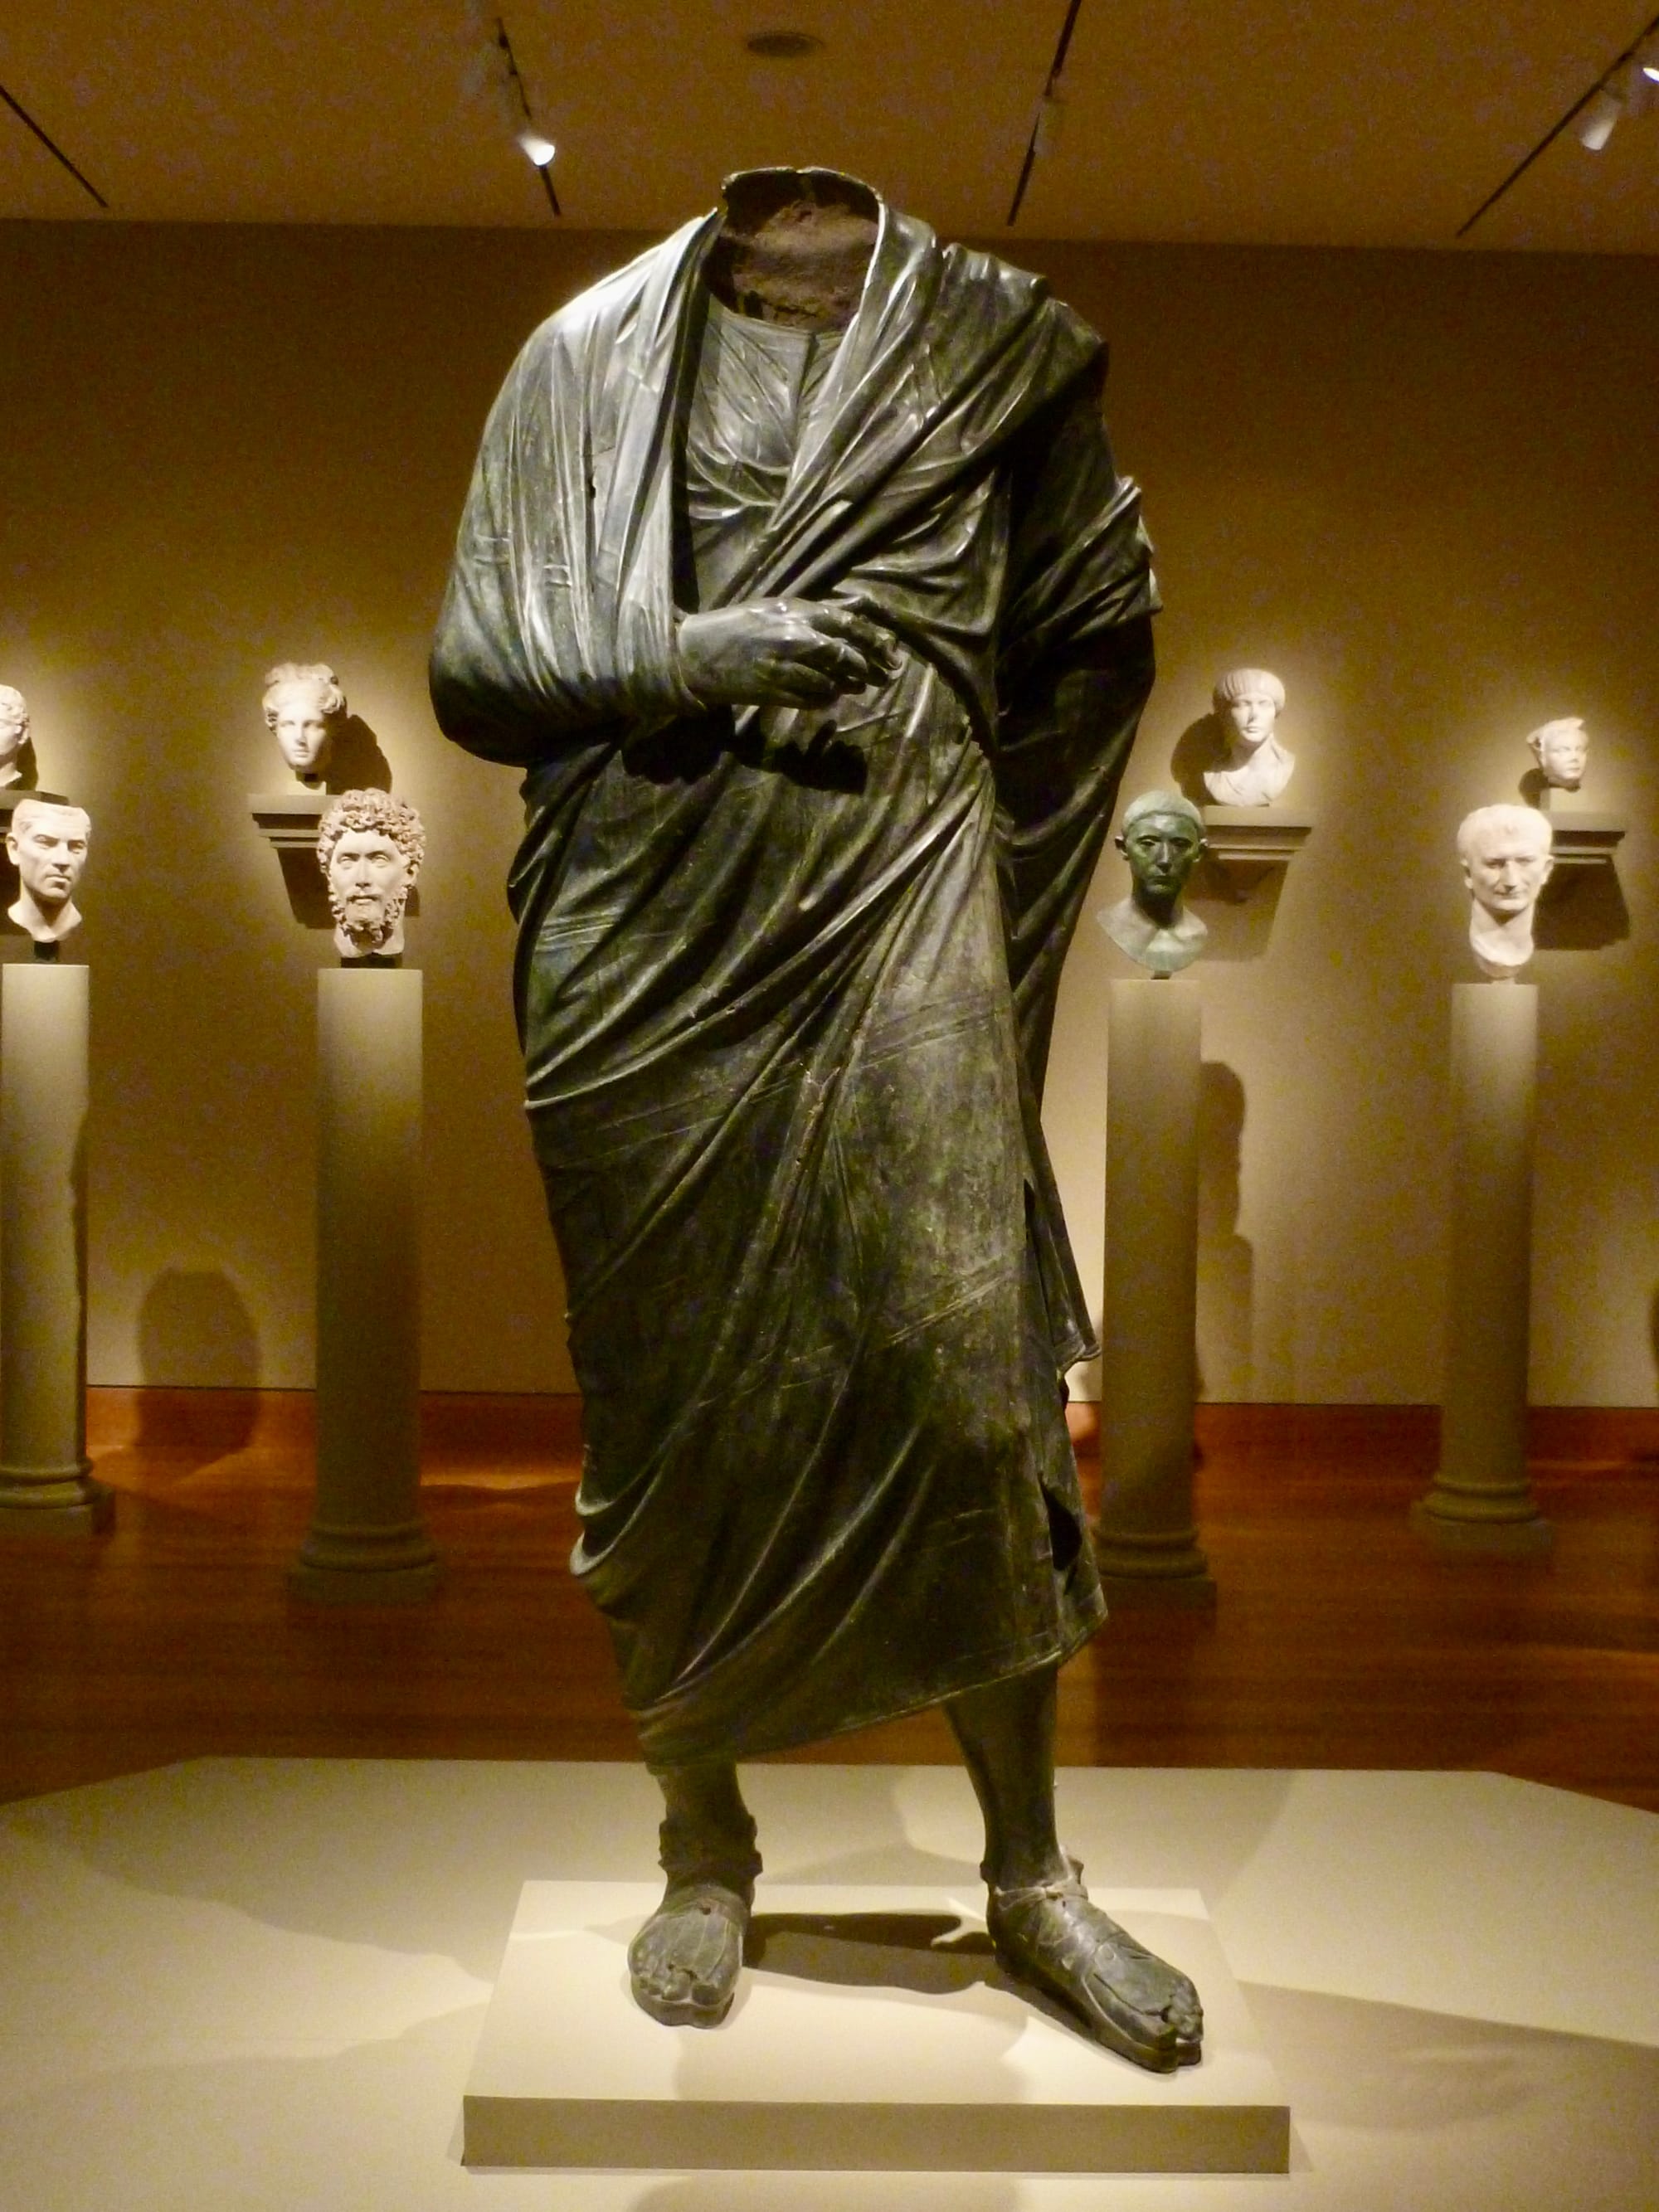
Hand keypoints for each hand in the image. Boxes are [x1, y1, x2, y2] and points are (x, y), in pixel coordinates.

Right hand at [675, 598, 897, 708]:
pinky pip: (810, 700)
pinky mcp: (773, 692)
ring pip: (830, 681)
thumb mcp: (776, 607)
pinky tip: (830, 697)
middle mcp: (792, 638)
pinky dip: (825, 699)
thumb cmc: (737, 625)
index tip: (891, 651)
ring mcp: (782, 667)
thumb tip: (858, 608)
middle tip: (885, 676)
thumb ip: (816, 610)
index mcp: (795, 612)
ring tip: (858, 687)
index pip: (847, 625)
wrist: (695, 653)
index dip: (874, 640)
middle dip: (869, 668)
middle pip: (844, 656)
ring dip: (848, 686)